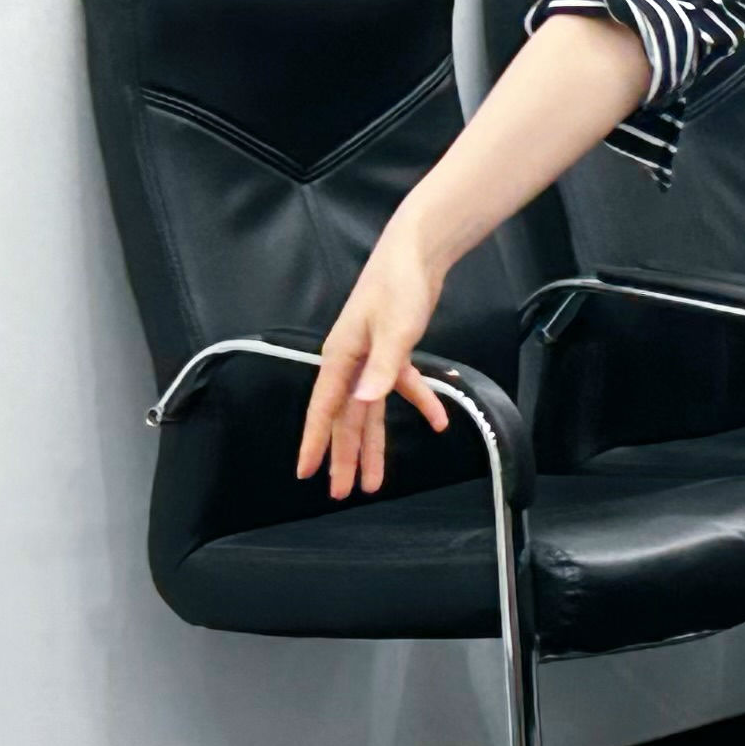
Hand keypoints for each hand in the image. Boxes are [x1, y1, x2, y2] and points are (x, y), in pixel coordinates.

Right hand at [299, 239, 450, 500]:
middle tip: (341, 493)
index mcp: (341, 358)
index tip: (306, 473)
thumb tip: (363, 403)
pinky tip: (438, 422)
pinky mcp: (394, 350)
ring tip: (375, 481)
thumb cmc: (399, 286)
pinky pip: (402, 385)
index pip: (325, 409)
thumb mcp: (395, 330)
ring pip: (370, 410)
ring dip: (375, 444)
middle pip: (346, 418)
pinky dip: (420, 402)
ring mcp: (372, 357)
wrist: (416, 252)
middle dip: (344, 456)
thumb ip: (381, 368)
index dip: (315, 443)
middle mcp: (351, 362)